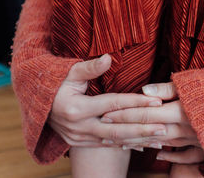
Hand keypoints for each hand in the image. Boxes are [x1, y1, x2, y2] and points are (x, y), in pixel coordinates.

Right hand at [48, 54, 166, 147]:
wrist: (38, 106)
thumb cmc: (56, 85)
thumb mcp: (69, 73)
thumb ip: (89, 67)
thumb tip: (108, 58)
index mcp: (76, 108)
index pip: (113, 104)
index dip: (135, 102)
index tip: (155, 101)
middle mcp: (79, 127)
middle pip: (116, 129)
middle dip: (142, 128)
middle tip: (164, 126)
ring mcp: (80, 138)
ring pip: (114, 141)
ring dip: (138, 140)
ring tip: (159, 138)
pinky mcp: (81, 143)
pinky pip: (107, 146)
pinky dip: (126, 145)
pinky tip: (143, 146)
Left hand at [101, 82, 203, 163]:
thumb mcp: (198, 84)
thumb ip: (170, 88)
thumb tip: (144, 89)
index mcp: (180, 111)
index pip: (144, 112)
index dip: (123, 112)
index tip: (105, 112)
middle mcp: (183, 129)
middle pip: (147, 130)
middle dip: (124, 131)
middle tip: (103, 132)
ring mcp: (193, 141)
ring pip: (159, 143)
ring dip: (138, 143)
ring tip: (120, 142)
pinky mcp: (203, 147)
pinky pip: (180, 154)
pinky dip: (165, 154)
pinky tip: (155, 153)